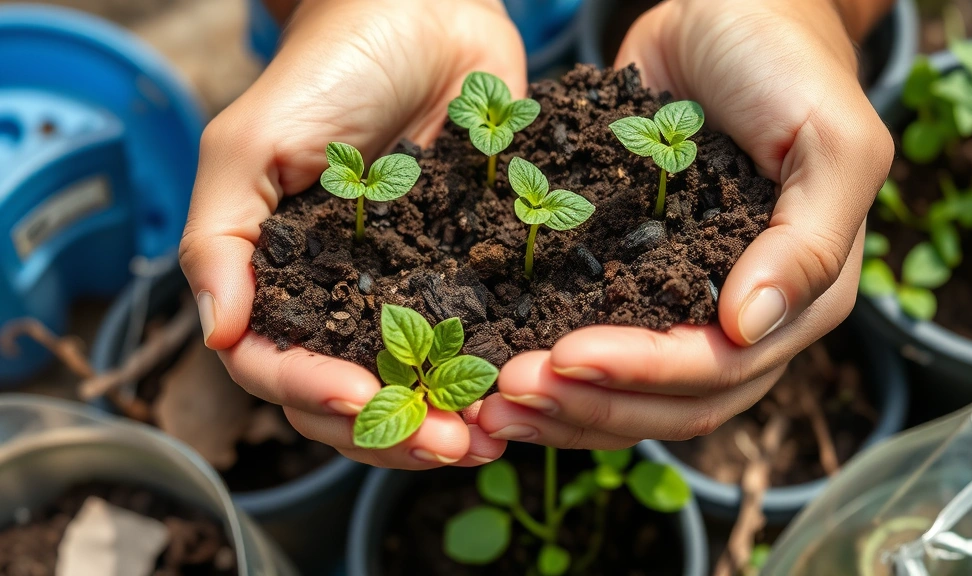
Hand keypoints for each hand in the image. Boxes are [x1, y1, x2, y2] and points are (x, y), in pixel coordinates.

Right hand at [179, 0, 525, 468]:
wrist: (423, 14)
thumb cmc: (327, 70)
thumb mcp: (249, 147)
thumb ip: (219, 242)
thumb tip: (215, 336)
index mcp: (277, 280)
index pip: (278, 366)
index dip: (313, 393)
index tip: (361, 398)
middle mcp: (338, 298)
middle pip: (348, 399)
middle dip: (391, 430)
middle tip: (446, 443)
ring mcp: (404, 291)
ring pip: (413, 387)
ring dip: (443, 422)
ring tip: (487, 438)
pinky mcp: (464, 273)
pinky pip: (474, 340)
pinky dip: (490, 376)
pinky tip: (519, 390)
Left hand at [477, 0, 893, 447]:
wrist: (731, 13)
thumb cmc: (784, 64)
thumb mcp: (830, 140)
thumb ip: (811, 240)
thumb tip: (747, 328)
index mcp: (804, 297)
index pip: (719, 367)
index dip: (642, 374)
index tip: (564, 354)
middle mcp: (748, 319)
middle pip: (672, 402)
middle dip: (590, 405)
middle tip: (507, 392)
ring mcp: (691, 304)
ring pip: (633, 395)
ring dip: (564, 409)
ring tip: (490, 404)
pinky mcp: (641, 283)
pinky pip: (602, 347)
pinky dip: (556, 371)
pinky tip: (501, 366)